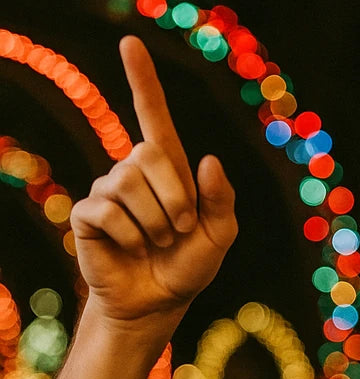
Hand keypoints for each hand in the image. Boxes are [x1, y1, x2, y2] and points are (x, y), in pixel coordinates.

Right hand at [70, 36, 236, 329]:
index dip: (143, 81)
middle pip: (149, 155)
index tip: (130, 44)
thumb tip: (209, 160)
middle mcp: (134, 172)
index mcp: (168, 172)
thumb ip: (221, 201)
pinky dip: (131, 236)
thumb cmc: (188, 267)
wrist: (158, 303)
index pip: (154, 117)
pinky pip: (109, 211)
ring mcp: (108, 191)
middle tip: (180, 231)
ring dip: (156, 223)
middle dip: (176, 198)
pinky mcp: (88, 214)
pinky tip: (131, 248)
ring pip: (129, 184)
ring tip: (158, 243)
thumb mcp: (218, 236)